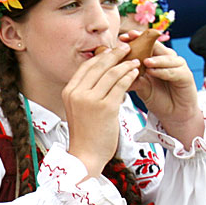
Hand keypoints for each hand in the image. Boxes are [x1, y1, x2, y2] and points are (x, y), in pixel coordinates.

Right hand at [63, 43, 139, 177]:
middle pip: (99, 65)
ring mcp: (90, 100)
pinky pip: (120, 85)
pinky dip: (130, 76)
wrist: (86, 156)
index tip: (113, 50)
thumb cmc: (86, 134)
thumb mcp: (79, 108)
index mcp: (69, 91)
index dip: (102, 56)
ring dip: (126, 64)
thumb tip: (104, 75)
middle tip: (127, 48)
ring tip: (136, 61)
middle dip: (115, 54)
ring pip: (111, 74)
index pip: (87, 66)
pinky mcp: (106, 108)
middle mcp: (77, 93)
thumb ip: (87, 92)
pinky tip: (136, 73)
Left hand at [124, 33, 203, 146]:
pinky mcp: (186, 76)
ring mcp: (178, 66)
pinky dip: (164, 71)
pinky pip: (175, 71)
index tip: (122, 37)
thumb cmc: (159, 99)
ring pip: (167, 57)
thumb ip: (133, 79)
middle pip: (157, 46)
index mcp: (156, 59)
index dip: (135, 39)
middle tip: (132, 39)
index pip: (146, 45)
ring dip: (155, 58)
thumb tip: (115, 73)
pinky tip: (153, 72)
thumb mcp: (142, 88)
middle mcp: (168, 59)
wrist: (174, 115)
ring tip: (144, 61)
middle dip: (144, 41)